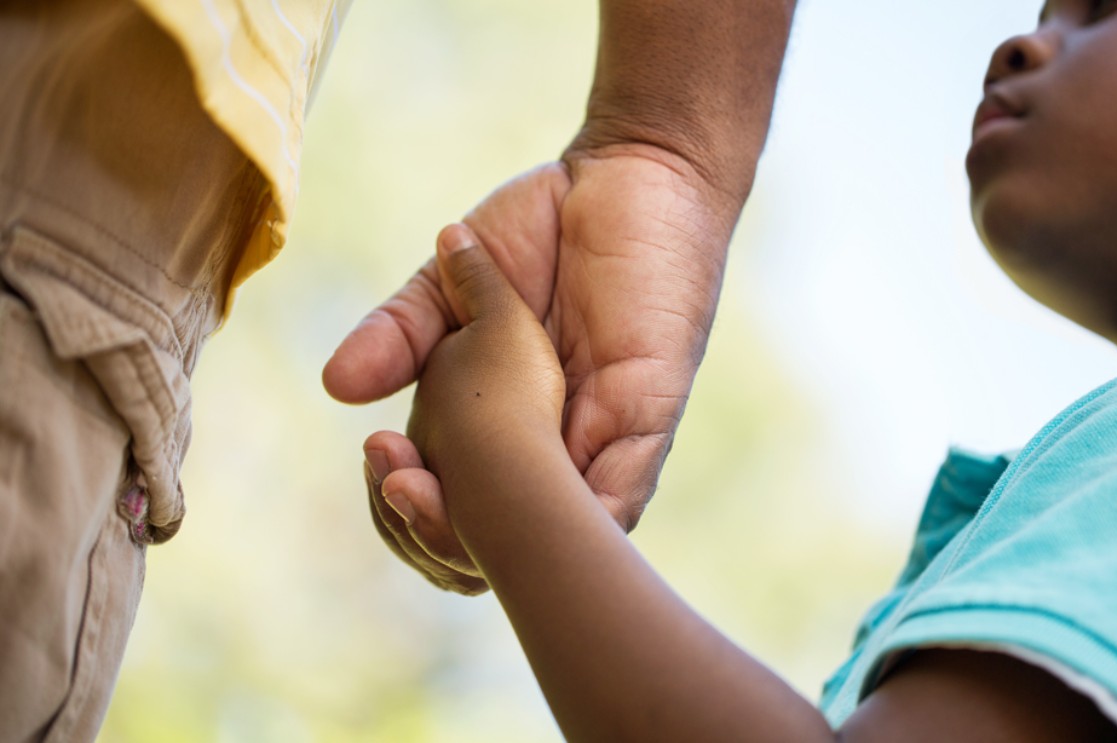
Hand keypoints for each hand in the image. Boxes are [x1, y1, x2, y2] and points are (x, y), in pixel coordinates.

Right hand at [325, 146, 736, 592]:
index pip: (457, 503)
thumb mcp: (453, 278)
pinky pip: (624, 492)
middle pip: (501, 541)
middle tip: (398, 486)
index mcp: (507, 422)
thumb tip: (335, 386)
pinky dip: (583, 517)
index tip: (376, 461)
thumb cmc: (547, 224)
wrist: (629, 167)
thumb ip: (402, 331)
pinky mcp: (649, 412)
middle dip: (443, 532)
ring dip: (495, 533)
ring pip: (559, 536)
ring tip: (435, 499)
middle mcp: (555, 444)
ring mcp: (605, 436)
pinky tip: (540, 527)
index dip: (413, 506)